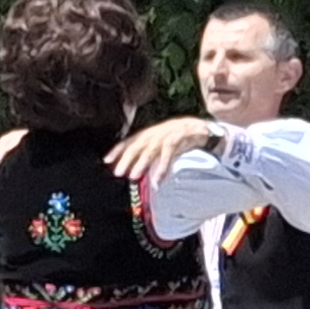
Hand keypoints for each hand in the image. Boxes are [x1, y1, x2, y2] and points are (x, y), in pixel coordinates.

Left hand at [109, 115, 225, 184]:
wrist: (202, 128)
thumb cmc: (180, 138)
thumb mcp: (162, 143)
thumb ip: (150, 153)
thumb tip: (135, 168)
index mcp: (150, 133)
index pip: (130, 140)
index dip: (118, 149)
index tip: (106, 160)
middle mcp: (156, 132)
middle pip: (137, 145)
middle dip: (126, 159)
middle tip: (118, 173)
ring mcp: (167, 134)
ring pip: (150, 150)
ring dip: (141, 164)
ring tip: (133, 176)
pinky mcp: (179, 139)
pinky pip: (168, 154)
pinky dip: (162, 167)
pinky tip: (157, 180)